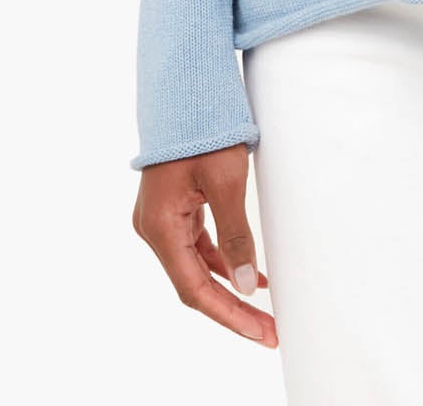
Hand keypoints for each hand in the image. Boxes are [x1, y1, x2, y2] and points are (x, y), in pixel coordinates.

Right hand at [133, 143, 277, 348]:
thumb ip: (236, 237)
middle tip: (269, 330)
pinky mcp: (173, 208)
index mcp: (161, 227)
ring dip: (230, 287)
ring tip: (265, 309)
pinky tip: (250, 273)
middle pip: (195, 283)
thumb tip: (247, 286)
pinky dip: (223, 261)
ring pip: (196, 267)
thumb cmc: (204, 129)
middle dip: (233, 308)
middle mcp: (154, 228)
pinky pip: (197, 246)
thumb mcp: (226, 182)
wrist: (184, 88)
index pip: (195, 289)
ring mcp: (161, 218)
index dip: (229, 316)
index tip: (260, 333)